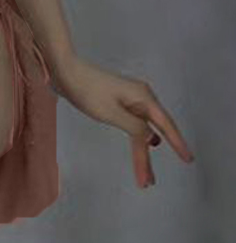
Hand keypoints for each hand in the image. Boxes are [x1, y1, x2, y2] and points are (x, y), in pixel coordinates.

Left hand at [52, 55, 194, 188]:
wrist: (66, 71)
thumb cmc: (88, 91)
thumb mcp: (113, 113)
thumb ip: (136, 128)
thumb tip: (153, 138)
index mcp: (143, 96)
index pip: (165, 124)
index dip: (178, 143)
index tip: (189, 160)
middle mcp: (141, 96)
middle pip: (152, 131)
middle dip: (149, 158)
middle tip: (149, 182)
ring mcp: (129, 99)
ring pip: (141, 130)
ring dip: (141, 152)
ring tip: (144, 177)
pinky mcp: (118, 101)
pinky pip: (132, 125)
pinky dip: (135, 139)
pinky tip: (142, 148)